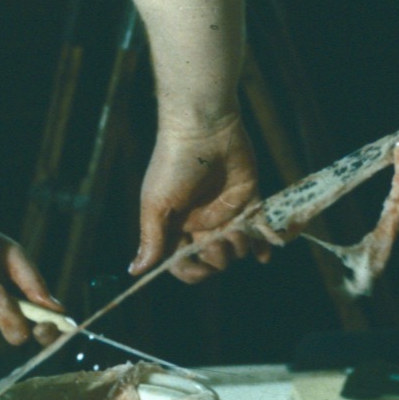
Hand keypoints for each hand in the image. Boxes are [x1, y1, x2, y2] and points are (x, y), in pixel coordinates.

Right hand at [133, 113, 268, 282]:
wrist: (203, 128)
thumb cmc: (173, 164)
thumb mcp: (156, 203)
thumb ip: (152, 239)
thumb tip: (134, 271)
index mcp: (176, 224)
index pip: (182, 261)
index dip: (191, 270)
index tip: (198, 266)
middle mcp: (201, 221)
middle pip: (212, 258)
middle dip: (217, 258)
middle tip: (216, 240)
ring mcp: (226, 210)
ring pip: (236, 247)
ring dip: (238, 246)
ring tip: (236, 228)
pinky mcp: (248, 197)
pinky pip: (258, 227)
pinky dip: (262, 244)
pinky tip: (264, 255)